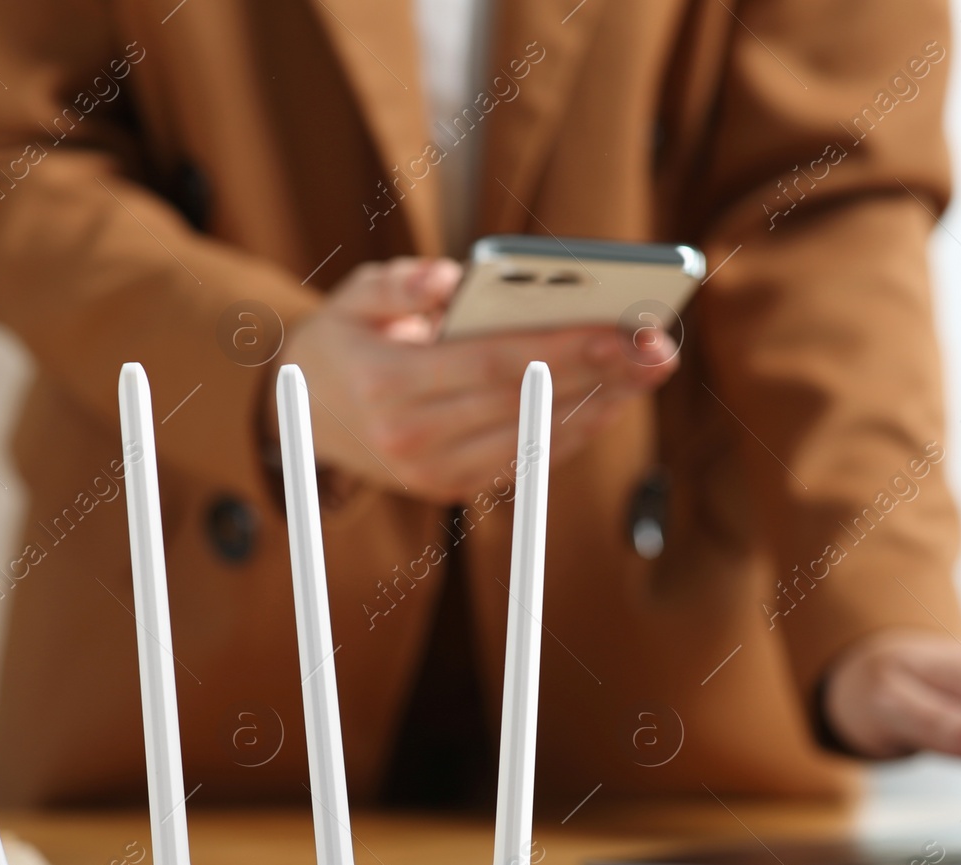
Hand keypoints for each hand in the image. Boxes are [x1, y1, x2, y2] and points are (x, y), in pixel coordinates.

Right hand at [266, 256, 679, 503]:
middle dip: (600, 374)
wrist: (300, 416)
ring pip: (533, 441)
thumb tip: (448, 277)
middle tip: (660, 346)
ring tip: (647, 371)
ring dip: (599, 407)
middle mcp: (410, 440)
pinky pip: (525, 464)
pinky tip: (610, 402)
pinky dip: (571, 434)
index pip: (493, 364)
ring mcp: (431, 473)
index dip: (566, 348)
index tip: (625, 328)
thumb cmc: (342, 341)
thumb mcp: (352, 297)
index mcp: (386, 386)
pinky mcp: (449, 489)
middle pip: (524, 402)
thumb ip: (399, 284)